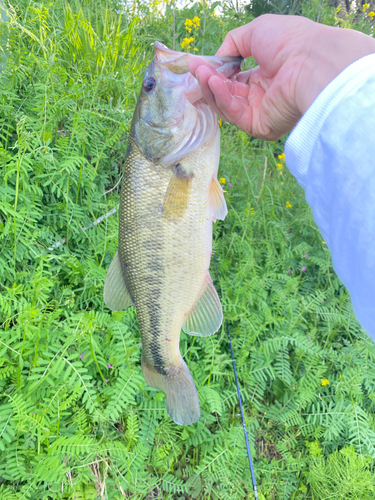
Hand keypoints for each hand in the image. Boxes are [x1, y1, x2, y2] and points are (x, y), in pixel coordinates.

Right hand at [189, 14, 374, 139]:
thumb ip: (232, 44)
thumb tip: (217, 60)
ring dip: (212, 88)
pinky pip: (236, 114)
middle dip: (209, 80)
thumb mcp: (255, 32)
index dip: (216, 73)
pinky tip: (214, 81)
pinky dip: (223, 98)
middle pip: (227, 94)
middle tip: (194, 68)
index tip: (198, 64)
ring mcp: (262, 112)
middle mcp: (264, 96)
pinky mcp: (261, 127)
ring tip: (201, 72)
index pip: (234, 79)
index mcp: (267, 75)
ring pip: (228, 105)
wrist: (311, 61)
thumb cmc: (290, 41)